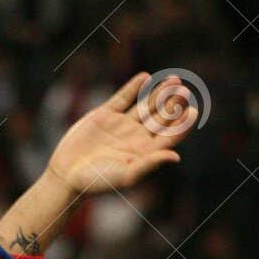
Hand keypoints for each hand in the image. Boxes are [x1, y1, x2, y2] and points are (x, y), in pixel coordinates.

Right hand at [44, 72, 194, 196]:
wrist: (66, 174)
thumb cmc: (96, 181)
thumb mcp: (125, 175)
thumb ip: (150, 164)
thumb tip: (175, 156)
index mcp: (145, 153)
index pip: (169, 136)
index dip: (181, 124)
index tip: (191, 111)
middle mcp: (137, 138)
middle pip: (161, 118)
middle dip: (173, 104)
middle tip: (183, 91)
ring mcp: (122, 125)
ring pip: (146, 106)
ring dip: (159, 94)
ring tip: (173, 80)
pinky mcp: (105, 115)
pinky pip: (123, 98)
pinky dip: (133, 88)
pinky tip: (145, 77)